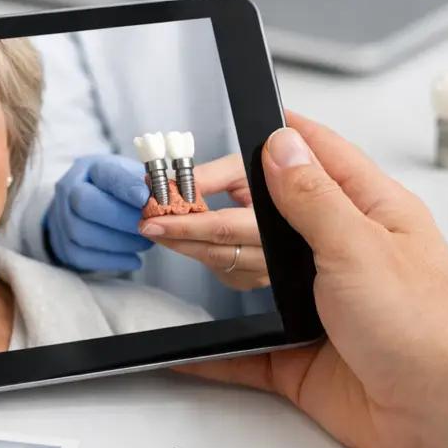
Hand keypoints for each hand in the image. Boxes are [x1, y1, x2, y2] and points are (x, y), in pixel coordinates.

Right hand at [44, 154, 154, 271]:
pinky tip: (134, 259)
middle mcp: (69, 189)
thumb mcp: (131, 177)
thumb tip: (169, 197)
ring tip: (145, 243)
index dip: (125, 187)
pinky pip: (83, 256)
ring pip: (83, 233)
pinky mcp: (63, 244)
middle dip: (121, 218)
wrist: (85, 208)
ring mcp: (60, 217)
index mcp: (90, 168)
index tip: (146, 198)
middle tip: (149, 227)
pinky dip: (112, 260)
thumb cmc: (116, 191)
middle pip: (86, 204)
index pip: (105, 174)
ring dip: (119, 242)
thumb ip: (147, 185)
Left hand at [138, 153, 268, 290]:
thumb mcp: (243, 168)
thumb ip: (209, 177)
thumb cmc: (272, 178)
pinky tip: (192, 239)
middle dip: (176, 238)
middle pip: (215, 252)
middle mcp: (274, 253)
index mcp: (274, 221)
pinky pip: (224, 272)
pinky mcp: (257, 278)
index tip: (154, 219)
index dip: (185, 226)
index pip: (221, 228)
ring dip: (186, 247)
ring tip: (162, 229)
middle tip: (148, 225)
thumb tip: (170, 185)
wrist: (300, 200)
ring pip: (217, 264)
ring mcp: (267, 270)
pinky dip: (204, 255)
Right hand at [175, 114, 447, 447]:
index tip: (217, 143)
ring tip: (165, 243)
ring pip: (248, 275)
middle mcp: (341, 254)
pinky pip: (244, 350)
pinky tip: (185, 343)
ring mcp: (319, 305)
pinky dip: (211, 349)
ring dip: (205, 260)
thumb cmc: (430, 330)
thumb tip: (281, 145)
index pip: (310, 159)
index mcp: (367, 213)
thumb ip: (313, 195)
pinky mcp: (302, 356)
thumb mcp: (360, 245)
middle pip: (263, 220)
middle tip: (168, 207)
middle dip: (212, 210)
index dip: (261, 146)